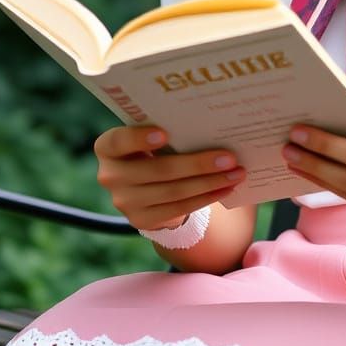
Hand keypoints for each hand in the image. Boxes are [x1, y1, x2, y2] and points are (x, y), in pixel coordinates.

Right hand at [94, 126, 245, 230]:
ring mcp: (124, 202)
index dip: (139, 138)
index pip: (118, 142)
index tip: (166, 134)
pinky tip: (226, 189)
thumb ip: (170, 130)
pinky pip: (179, 208)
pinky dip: (206, 197)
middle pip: (158, 170)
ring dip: (209, 183)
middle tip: (230, 157)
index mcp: (108, 147)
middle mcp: (110, 176)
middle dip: (197, 164)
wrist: (147, 184)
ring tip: (236, 173)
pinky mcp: (141, 220)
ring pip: (173, 191)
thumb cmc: (156, 148)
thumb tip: (213, 125)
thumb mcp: (153, 135)